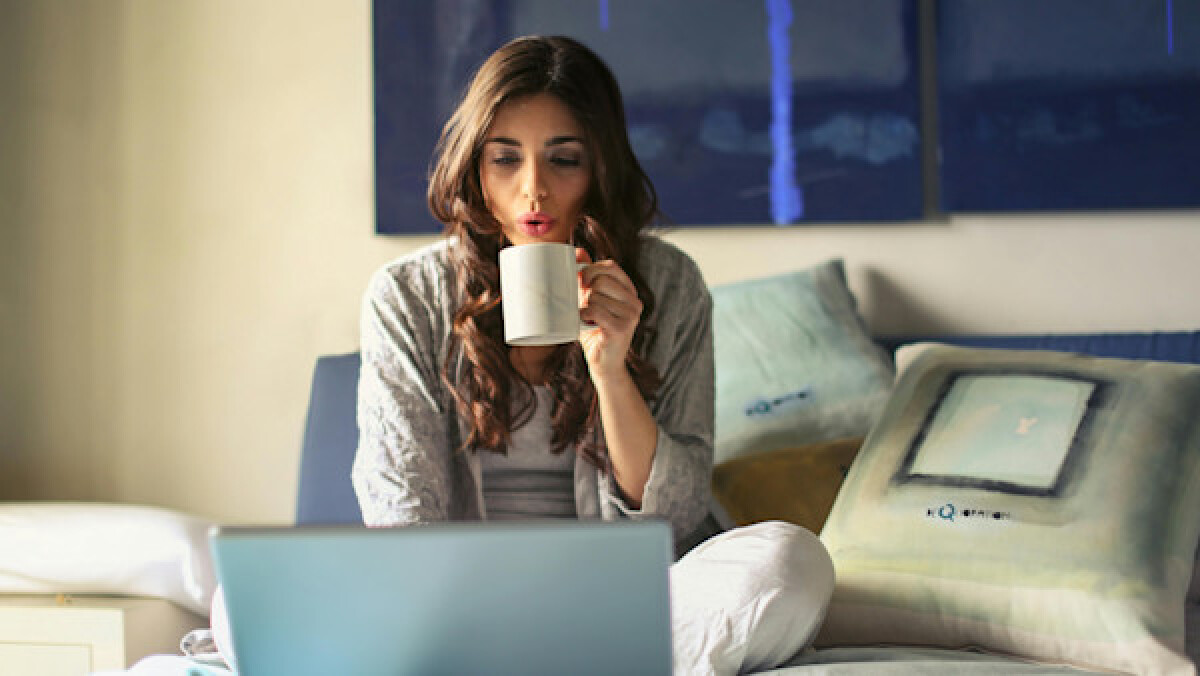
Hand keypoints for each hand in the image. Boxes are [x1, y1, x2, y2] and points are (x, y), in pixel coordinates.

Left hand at [575, 247, 641, 383]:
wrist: (603, 363)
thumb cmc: (595, 330)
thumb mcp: (590, 300)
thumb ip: (587, 277)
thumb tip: (578, 252)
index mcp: (629, 291)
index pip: (611, 266)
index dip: (592, 268)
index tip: (580, 280)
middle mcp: (634, 301)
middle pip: (602, 280)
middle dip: (586, 291)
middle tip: (584, 305)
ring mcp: (631, 315)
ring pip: (596, 296)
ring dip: (584, 307)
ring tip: (588, 319)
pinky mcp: (621, 328)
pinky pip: (595, 310)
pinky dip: (584, 315)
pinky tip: (585, 323)